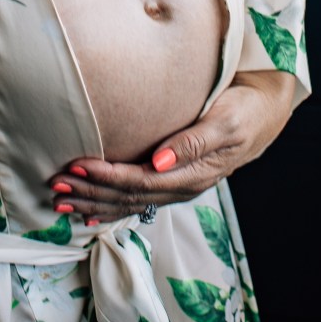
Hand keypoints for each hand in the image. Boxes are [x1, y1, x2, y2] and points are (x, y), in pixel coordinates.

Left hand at [49, 71, 296, 223]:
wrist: (265, 112)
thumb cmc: (244, 110)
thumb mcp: (224, 121)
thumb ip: (193, 141)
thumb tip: (159, 161)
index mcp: (193, 173)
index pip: (140, 181)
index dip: (106, 177)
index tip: (76, 167)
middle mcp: (182, 185)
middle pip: (129, 196)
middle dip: (90, 192)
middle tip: (56, 186)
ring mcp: (178, 185)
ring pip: (130, 201)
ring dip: (95, 201)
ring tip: (62, 201)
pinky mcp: (174, 179)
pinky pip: (138, 199)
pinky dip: (112, 205)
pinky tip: (91, 210)